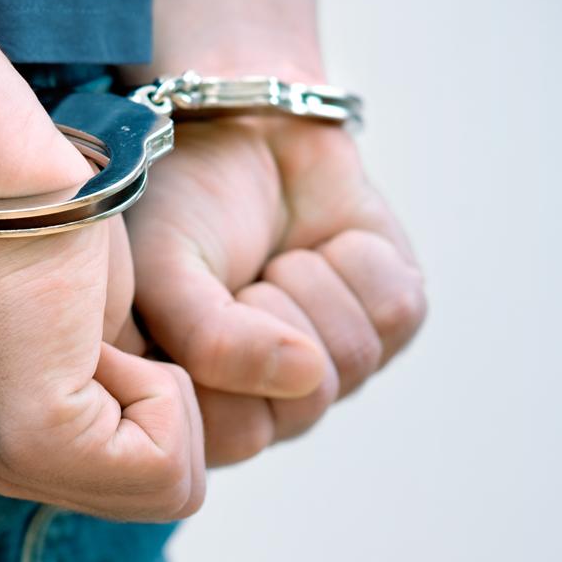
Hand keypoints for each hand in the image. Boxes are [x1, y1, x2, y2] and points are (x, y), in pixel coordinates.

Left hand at [0, 215, 205, 520]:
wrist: (12, 177)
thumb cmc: (65, 227)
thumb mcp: (118, 331)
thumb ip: (139, 394)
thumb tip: (229, 409)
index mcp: (29, 449)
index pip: (163, 482)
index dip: (171, 399)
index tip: (107, 334)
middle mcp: (14, 471)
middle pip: (177, 493)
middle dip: (176, 404)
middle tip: (106, 337)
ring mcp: (21, 465)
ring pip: (176, 485)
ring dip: (166, 393)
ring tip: (99, 338)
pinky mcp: (40, 444)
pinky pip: (161, 461)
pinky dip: (159, 389)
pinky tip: (95, 341)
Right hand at [128, 116, 425, 465]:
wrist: (232, 126)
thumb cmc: (176, 204)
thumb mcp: (162, 270)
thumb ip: (210, 339)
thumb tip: (307, 371)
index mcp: (204, 411)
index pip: (239, 435)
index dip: (221, 363)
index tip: (190, 300)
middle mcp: (273, 401)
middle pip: (309, 404)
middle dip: (270, 314)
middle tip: (241, 273)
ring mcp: (336, 363)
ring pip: (355, 356)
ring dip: (308, 281)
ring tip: (275, 256)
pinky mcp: (391, 314)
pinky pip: (398, 310)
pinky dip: (357, 256)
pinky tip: (322, 241)